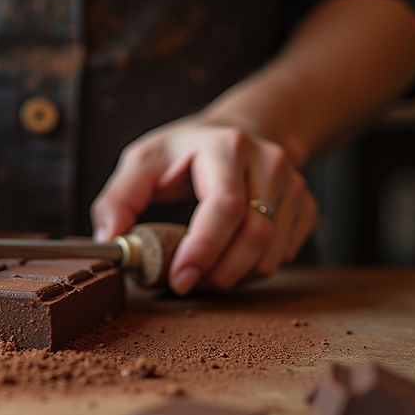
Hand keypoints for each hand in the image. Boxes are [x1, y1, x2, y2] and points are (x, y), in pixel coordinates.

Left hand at [91, 116, 317, 294]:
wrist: (236, 131)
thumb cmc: (183, 151)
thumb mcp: (142, 161)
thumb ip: (117, 198)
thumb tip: (109, 240)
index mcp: (226, 147)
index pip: (224, 207)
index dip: (204, 249)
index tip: (180, 278)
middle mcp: (268, 162)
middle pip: (255, 234)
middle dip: (219, 271)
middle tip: (187, 282)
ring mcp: (292, 184)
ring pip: (272, 252)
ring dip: (235, 276)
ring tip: (203, 274)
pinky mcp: (304, 206)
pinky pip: (284, 254)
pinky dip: (253, 270)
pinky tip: (228, 263)